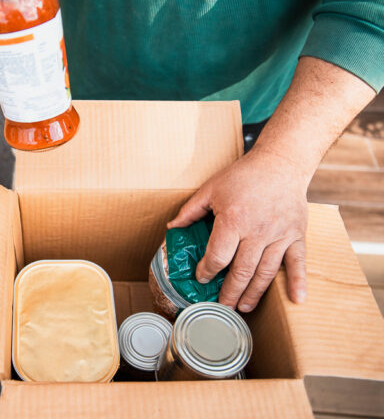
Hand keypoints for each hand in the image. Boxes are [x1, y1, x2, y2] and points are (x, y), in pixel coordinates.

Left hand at [167, 148, 308, 311]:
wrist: (281, 163)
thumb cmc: (243, 176)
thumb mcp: (211, 188)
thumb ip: (190, 211)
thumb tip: (172, 228)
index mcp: (233, 220)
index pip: (217, 256)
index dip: (206, 271)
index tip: (201, 278)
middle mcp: (257, 232)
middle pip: (241, 271)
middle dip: (229, 292)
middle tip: (221, 306)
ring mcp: (279, 236)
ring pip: (265, 273)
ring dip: (254, 294)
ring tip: (244, 307)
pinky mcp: (296, 236)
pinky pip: (298, 263)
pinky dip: (298, 283)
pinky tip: (297, 300)